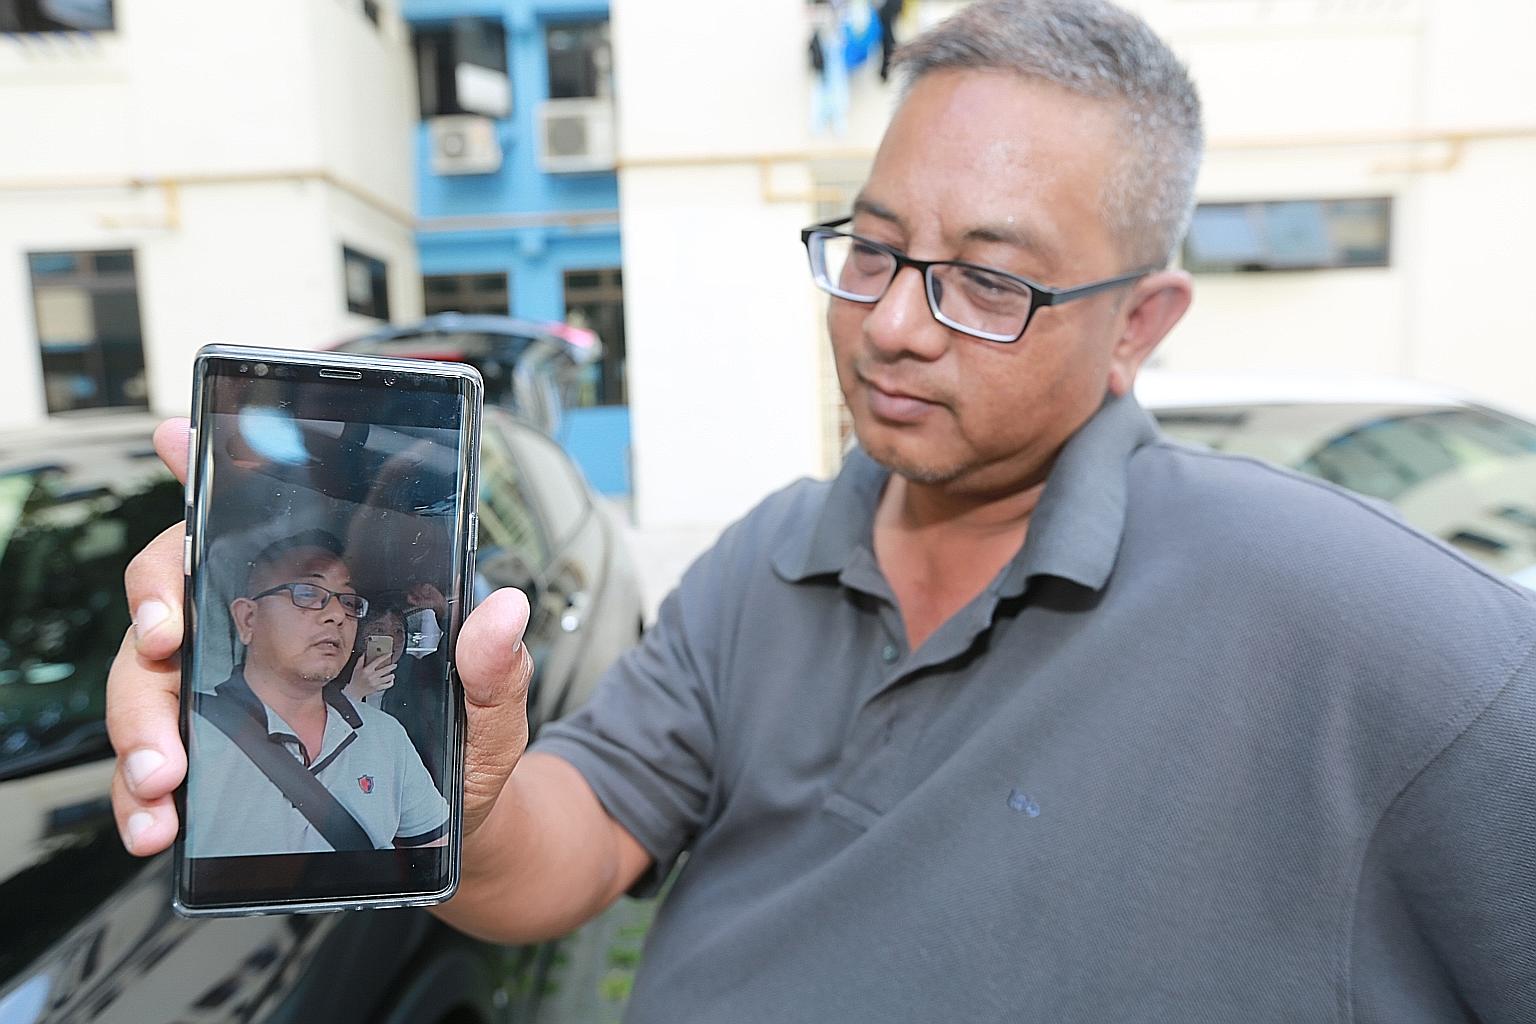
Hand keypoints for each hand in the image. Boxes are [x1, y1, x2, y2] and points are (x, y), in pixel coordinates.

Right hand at [107, 420, 536, 854]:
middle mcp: (257, 631)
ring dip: (140, 723)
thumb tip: (504, 610)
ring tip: (163, 774)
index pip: (253, 520)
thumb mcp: (490, 699)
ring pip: (147, 683)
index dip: (205, 470)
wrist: (457, 818)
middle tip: (169, 642)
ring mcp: (227, 692)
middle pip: (173, 593)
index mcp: (318, 594)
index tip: (178, 443)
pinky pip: (155, 769)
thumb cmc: (467, 740)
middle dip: (157, 612)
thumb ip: (494, 660)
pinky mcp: (216, 756)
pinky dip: (141, 797)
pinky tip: (155, 821)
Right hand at [343, 652, 395, 702]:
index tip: (389, 654)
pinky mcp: (377, 688)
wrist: (354, 692)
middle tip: (395, 665)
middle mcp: (372, 676)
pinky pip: (387, 685)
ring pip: (387, 678)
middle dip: (391, 666)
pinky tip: (391, 681)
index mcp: (367, 670)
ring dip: (392, 675)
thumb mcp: (356, 669)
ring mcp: (375, 683)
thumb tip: (364, 653)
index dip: (384, 657)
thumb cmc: (355, 680)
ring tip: (393, 674)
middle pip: (385, 670)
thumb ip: (360, 660)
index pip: (377, 661)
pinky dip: (390, 683)